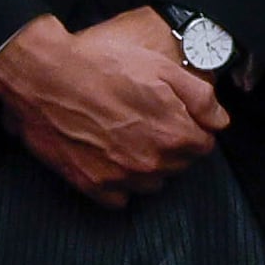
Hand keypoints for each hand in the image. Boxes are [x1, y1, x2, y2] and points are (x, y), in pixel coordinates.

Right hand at [0, 9, 226, 205]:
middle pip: (179, 165)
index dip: (192, 127)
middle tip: (148, 120)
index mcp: (174, 134)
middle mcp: (151, 163)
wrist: (44, 76)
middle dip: (172, 145)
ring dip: (148, 166)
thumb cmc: (102, 65)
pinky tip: (110, 158)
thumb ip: (200, 97)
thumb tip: (219, 121)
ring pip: (152, 183)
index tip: (176, 115)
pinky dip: (120, 183)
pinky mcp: (92, 185)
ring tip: (128, 137)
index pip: (204, 145)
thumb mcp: (162, 66)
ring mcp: (121, 177)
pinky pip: (120, 198)